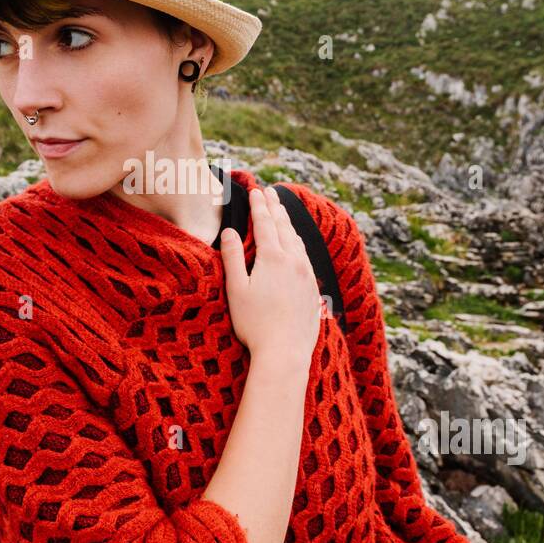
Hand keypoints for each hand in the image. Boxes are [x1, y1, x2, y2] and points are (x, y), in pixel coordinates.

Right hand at [220, 186, 322, 367]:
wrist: (285, 352)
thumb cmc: (254, 324)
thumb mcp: (236, 289)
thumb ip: (233, 257)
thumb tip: (230, 231)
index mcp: (273, 258)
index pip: (265, 223)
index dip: (258, 205)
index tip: (255, 190)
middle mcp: (294, 261)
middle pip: (284, 227)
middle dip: (275, 207)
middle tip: (269, 192)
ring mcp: (306, 275)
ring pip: (297, 240)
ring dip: (288, 223)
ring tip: (282, 212)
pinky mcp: (313, 289)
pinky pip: (306, 257)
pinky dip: (298, 243)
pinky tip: (296, 245)